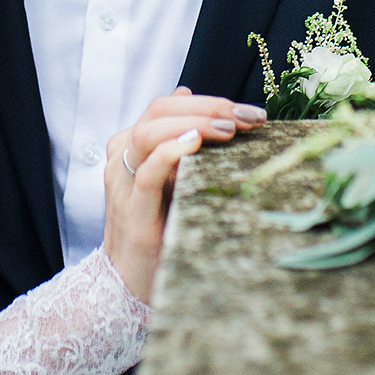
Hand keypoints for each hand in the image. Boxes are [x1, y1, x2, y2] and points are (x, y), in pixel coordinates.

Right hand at [100, 89, 268, 303]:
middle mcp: (123, 159)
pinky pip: (147, 172)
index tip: (251, 111)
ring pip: (149, 133)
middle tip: (247, 116)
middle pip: (159, 111)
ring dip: (194, 123)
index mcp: (132, 147)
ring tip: (229, 129)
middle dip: (208, 107)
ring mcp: (124, 184)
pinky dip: (170, 152)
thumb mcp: (168, 178)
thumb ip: (175, 138)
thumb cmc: (157, 228)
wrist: (130, 282)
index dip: (210, 101)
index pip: (167, 105)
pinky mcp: (134, 212)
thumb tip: (186, 93)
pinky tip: (195, 144)